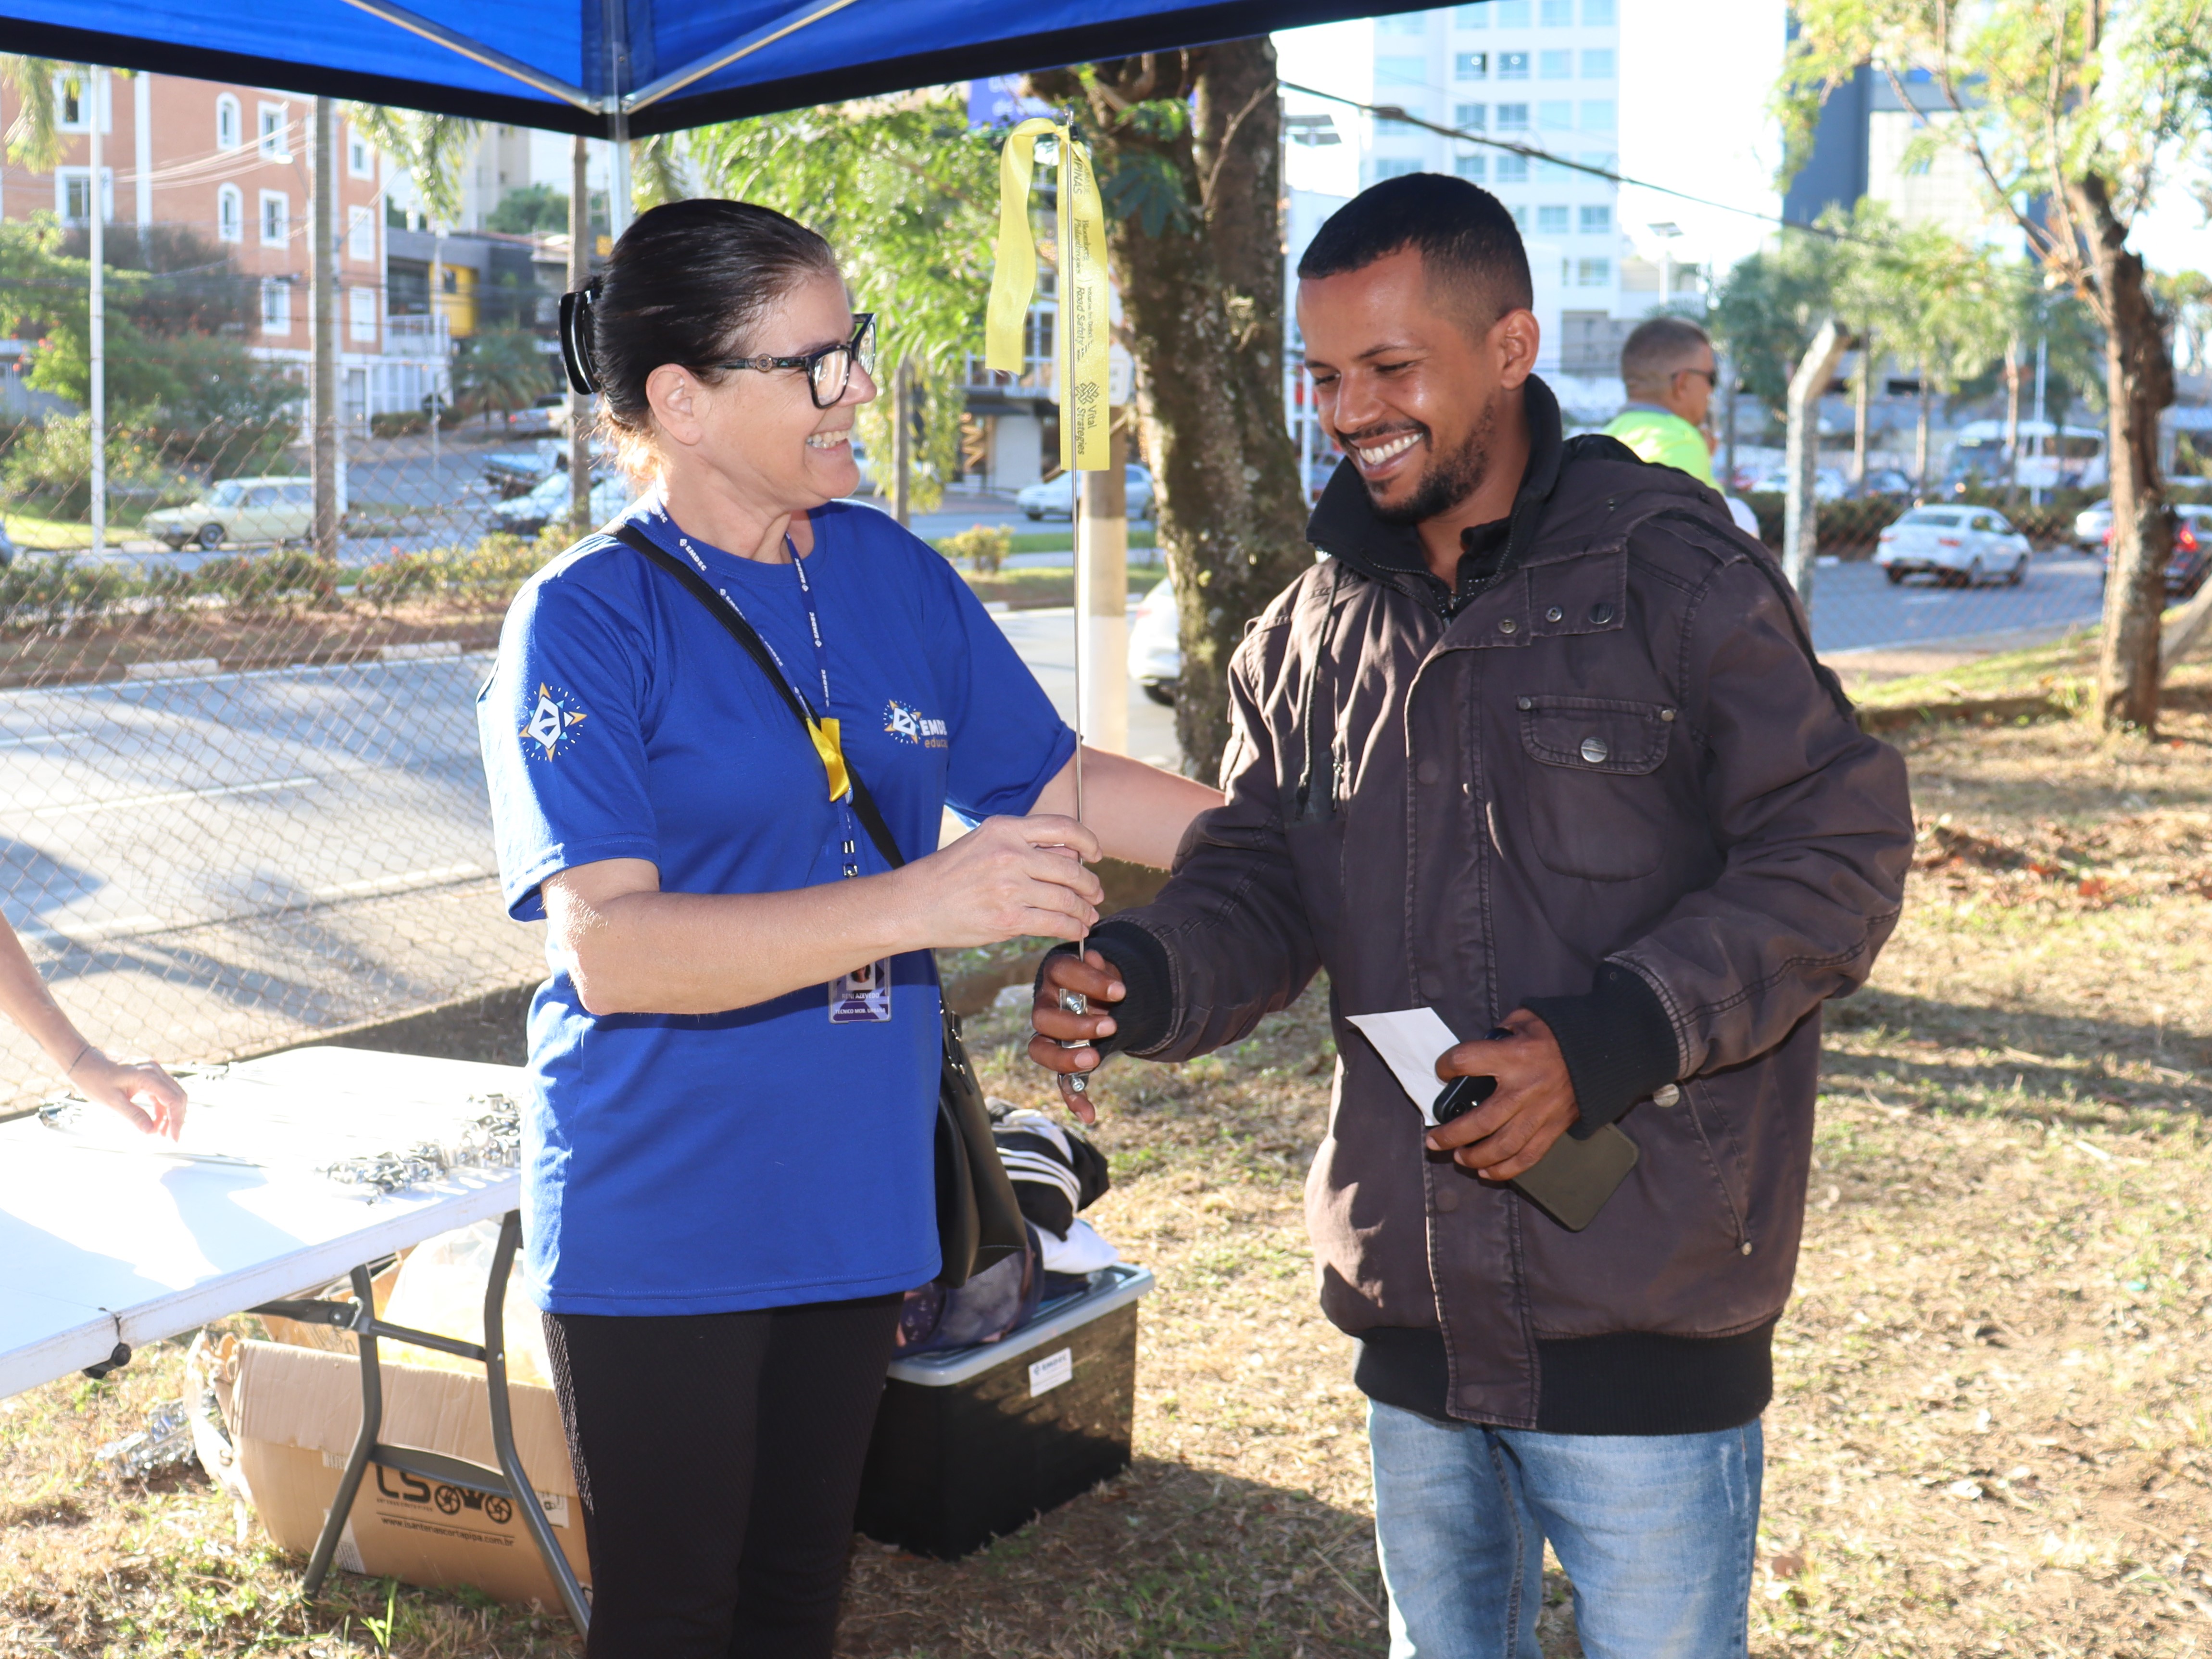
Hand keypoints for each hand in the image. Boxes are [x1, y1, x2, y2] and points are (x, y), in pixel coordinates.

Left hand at [74, 1051, 187, 1140]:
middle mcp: (155, 1070)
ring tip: (162, 1132)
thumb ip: (134, 1115)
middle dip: (176, 1118)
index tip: (173, 1137)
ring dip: (170, 1113)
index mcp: (148, 1076)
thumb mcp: (112, 1101)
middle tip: (170, 1137)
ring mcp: (152, 1071)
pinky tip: (155, 1120)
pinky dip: (161, 1107)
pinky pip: (161, 1092)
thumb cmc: (94, 1079)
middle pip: (177, 1096)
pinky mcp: (147, 1074)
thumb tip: (150, 1131)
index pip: (173, 1099)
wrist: (83, 1061)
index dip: (176, 1120)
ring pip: (171, 1094)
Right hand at [895, 815, 1102, 947]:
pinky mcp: (1007, 919)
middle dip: (1090, 884)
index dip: (1087, 840)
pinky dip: (1072, 927)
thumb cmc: (948, 875)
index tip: (1095, 854)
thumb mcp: (983, 843)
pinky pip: (1054, 923)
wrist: (912, 904)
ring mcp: (1009, 888)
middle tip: (1096, 894)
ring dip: (1085, 910)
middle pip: (1070, 868)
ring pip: (1066, 899)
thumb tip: (1070, 856)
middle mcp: (1010, 854)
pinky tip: (1076, 930)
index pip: (1062, 827)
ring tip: (1089, 916)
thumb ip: (1023, 845)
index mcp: (1004, 829)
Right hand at [1027, 949, 1124, 1125]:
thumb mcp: (1108, 971)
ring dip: (1065, 1058)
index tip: (1121, 992)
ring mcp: (1049, 1035)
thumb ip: (1102, 969)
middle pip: (1043, 1017)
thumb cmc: (1104, 981)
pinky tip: (1089, 1115)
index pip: (1061, 972)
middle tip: (1111, 1025)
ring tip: (1095, 1059)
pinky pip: (1060, 1082)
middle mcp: (1046, 1005)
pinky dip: (1074, 1099)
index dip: (1088, 980)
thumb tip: (1094, 955)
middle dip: (1076, 1024)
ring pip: (1041, 1049)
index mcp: (1057, 976)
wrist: (1107, 998)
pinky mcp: (1061, 1060)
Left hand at [1423, 1009, 1577, 1180]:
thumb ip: (1499, 1034)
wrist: (1605, 1050)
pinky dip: (1505, 1169)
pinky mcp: (1555, 1128)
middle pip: (1479, 1121)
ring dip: (1475, 1157)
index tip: (1443, 1070)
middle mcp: (1525, 1089)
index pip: (1466, 1062)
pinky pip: (1528, 1156)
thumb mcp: (1526, 1019)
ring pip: (1502, 1146)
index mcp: (1515, 1056)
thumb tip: (1478, 1051)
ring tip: (1457, 1158)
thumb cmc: (1560, 1033)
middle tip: (1433, 1141)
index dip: (1447, 1066)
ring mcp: (1541, 1113)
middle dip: (1450, 1135)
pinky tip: (1487, 1172)